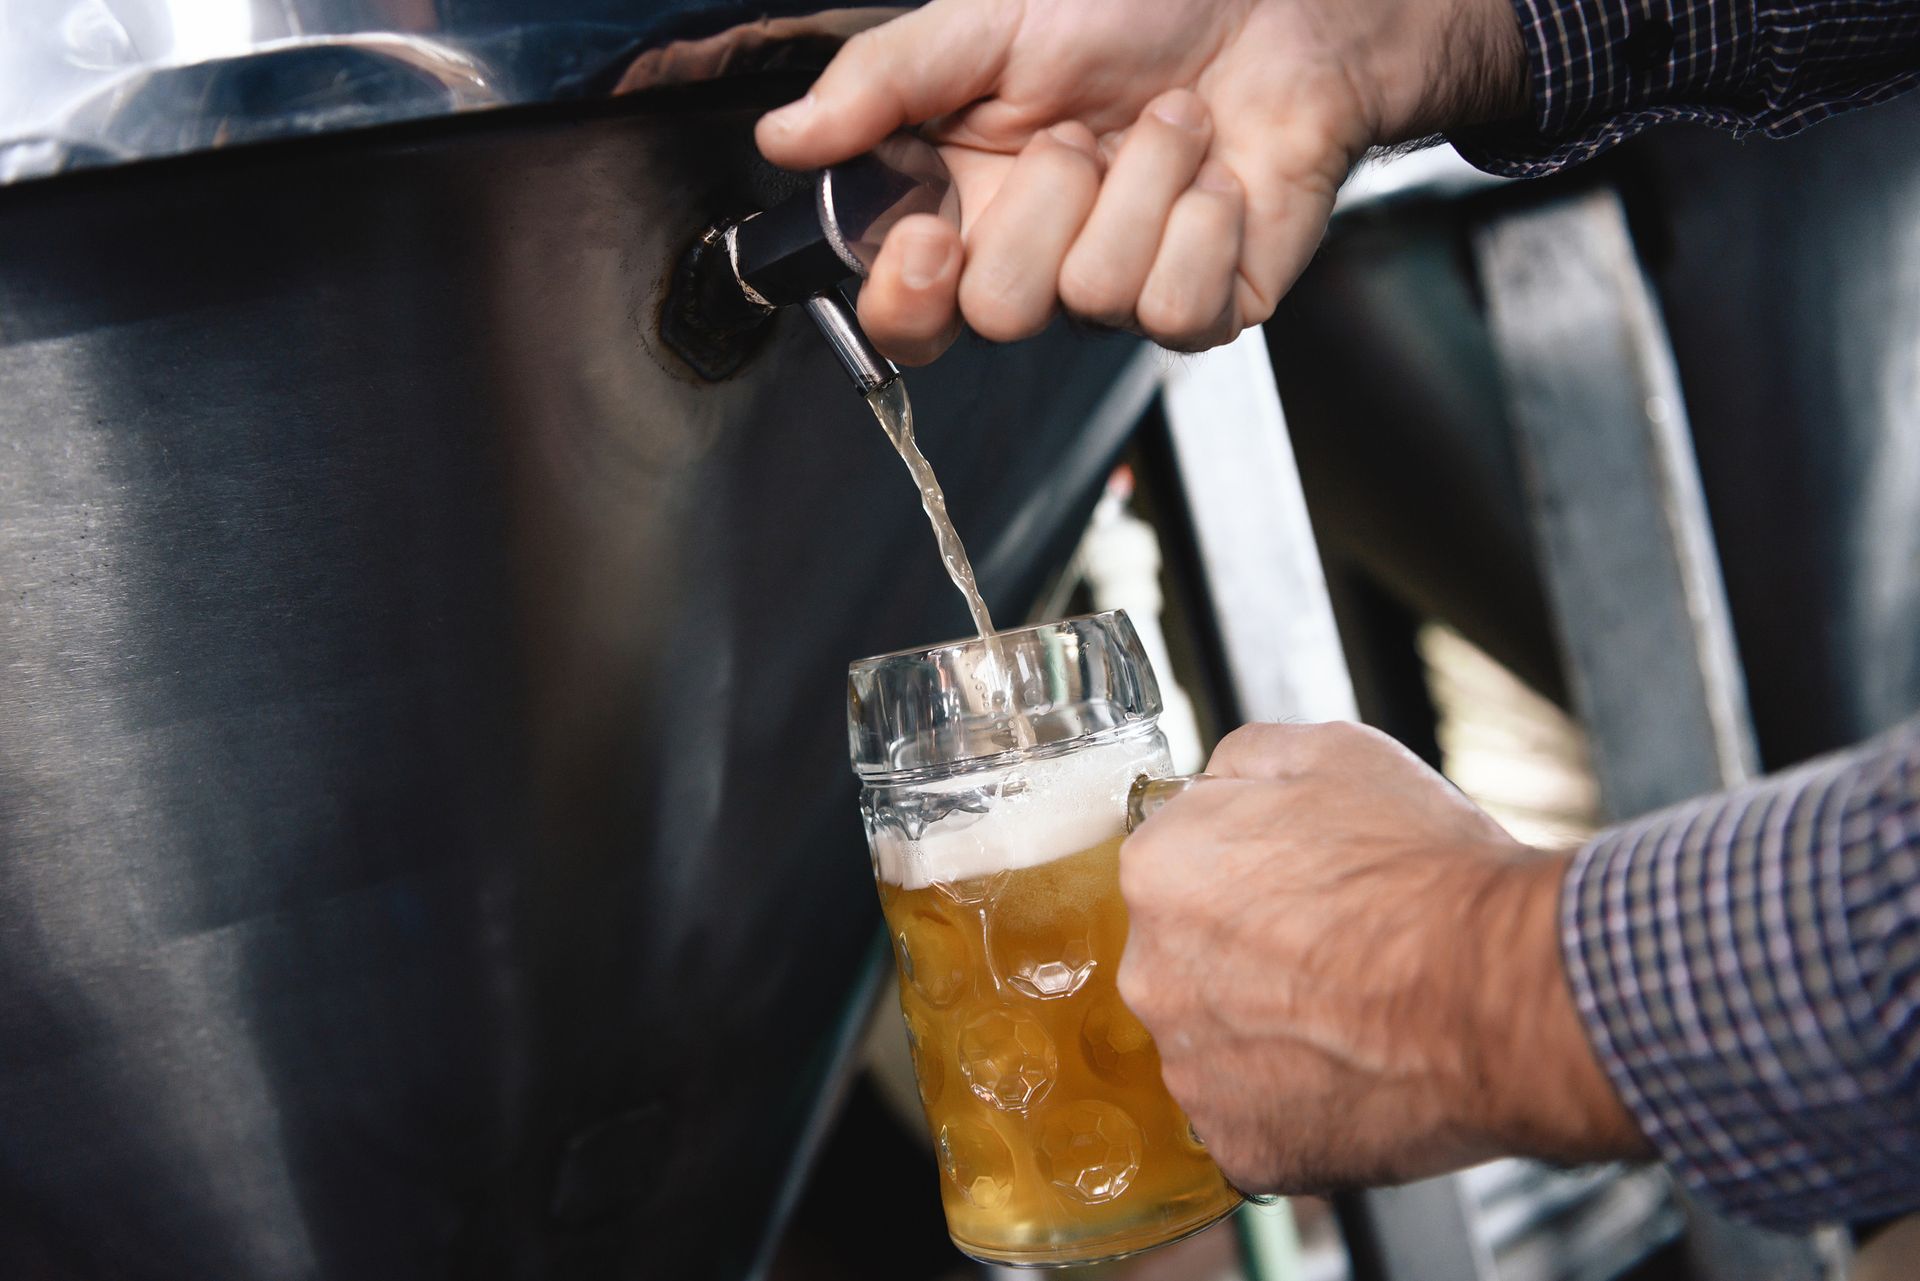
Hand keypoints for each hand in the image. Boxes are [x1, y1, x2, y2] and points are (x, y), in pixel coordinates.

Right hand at [755, 0, 1526, 361]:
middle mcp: (1037, 267)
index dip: (907, 298)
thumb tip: (783, 138)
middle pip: (1000, 315)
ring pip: (1094, 297)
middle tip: (1080, 133)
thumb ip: (881, 84)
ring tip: (1166, 123)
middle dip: (1046, 204)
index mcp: (965, 212)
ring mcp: (1120, 296)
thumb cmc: (1133, 11)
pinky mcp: (1203, 308)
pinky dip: (1202, 219)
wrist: (1273, 6)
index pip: (904, 318)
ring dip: (1140, 184)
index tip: (931, 232)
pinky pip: (1176, 307)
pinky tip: (1216, 176)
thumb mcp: (986, 25)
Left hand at [1118, 722, 1649, 1193]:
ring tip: (1355, 1016)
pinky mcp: (1242, 1147)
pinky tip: (1356, 1073)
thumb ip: (1241, 762)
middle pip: (1187, 960)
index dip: (1249, 875)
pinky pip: (1255, 1121)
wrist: (1507, 994)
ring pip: (1218, 1045)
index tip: (1298, 889)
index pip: (1175, 870)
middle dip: (1249, 957)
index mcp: (1158, 871)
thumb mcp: (1333, 752)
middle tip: (1335, 952)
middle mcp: (1152, 974)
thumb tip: (1208, 787)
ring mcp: (1192, 1070)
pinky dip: (1299, 1105)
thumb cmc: (1430, 874)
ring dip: (1270, 1034)